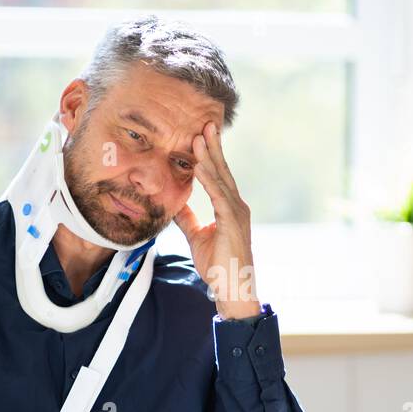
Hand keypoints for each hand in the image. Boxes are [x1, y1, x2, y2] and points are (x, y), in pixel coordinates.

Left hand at [173, 122, 260, 319]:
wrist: (232, 289)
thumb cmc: (218, 265)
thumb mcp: (197, 236)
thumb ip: (188, 219)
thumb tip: (176, 205)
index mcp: (229, 207)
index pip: (218, 176)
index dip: (209, 156)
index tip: (200, 136)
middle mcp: (236, 206)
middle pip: (222, 170)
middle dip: (213, 147)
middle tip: (205, 123)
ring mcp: (236, 213)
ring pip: (221, 179)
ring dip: (210, 157)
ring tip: (199, 137)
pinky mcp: (232, 223)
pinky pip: (219, 196)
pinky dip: (209, 180)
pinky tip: (200, 166)